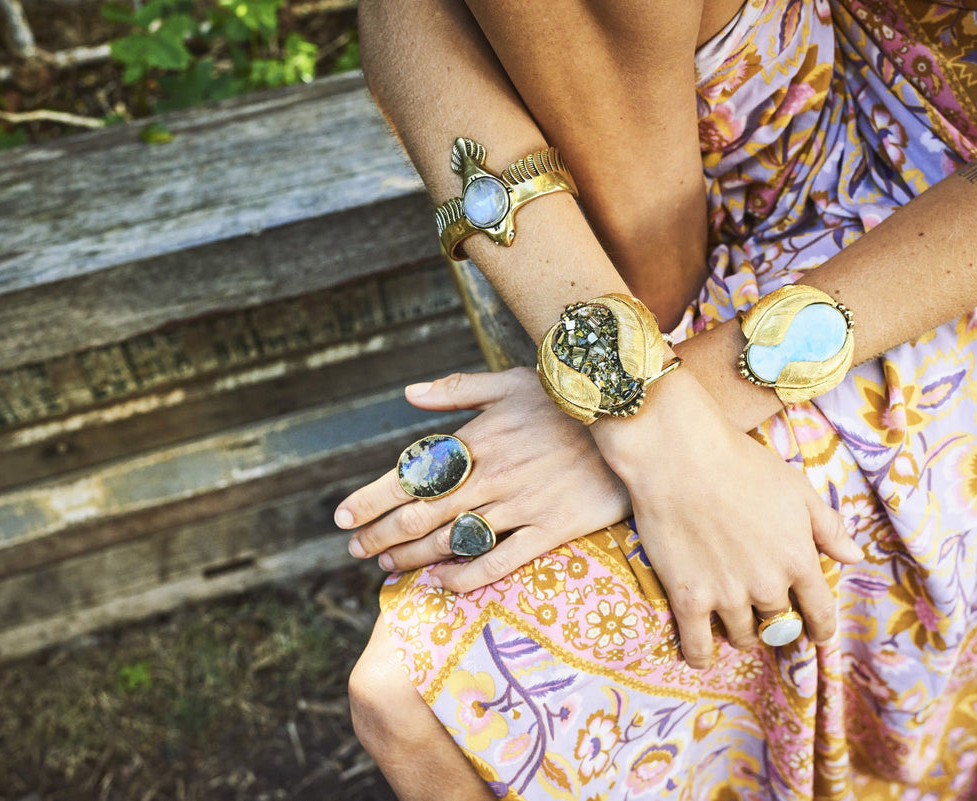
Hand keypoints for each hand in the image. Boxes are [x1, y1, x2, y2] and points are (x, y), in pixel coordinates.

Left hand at [334, 368, 631, 585]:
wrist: (634, 421)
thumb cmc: (569, 398)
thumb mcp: (513, 381)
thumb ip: (458, 390)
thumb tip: (408, 395)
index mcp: (480, 439)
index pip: (411, 474)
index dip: (371, 499)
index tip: (341, 518)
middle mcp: (494, 476)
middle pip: (423, 513)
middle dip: (381, 535)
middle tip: (354, 550)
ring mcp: (523, 505)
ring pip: (455, 539)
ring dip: (414, 557)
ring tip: (386, 567)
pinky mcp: (553, 529)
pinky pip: (501, 560)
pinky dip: (467, 575)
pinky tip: (442, 582)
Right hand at [589, 369, 863, 667]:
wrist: (680, 456)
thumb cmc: (741, 463)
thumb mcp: (796, 488)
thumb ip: (827, 526)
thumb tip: (854, 557)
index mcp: (798, 559)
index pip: (820, 612)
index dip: (821, 628)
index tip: (817, 636)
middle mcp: (767, 585)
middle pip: (779, 625)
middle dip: (776, 623)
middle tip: (764, 616)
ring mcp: (727, 595)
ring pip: (743, 636)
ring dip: (742, 633)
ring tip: (732, 623)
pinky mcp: (689, 597)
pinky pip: (698, 646)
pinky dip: (701, 656)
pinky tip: (702, 656)